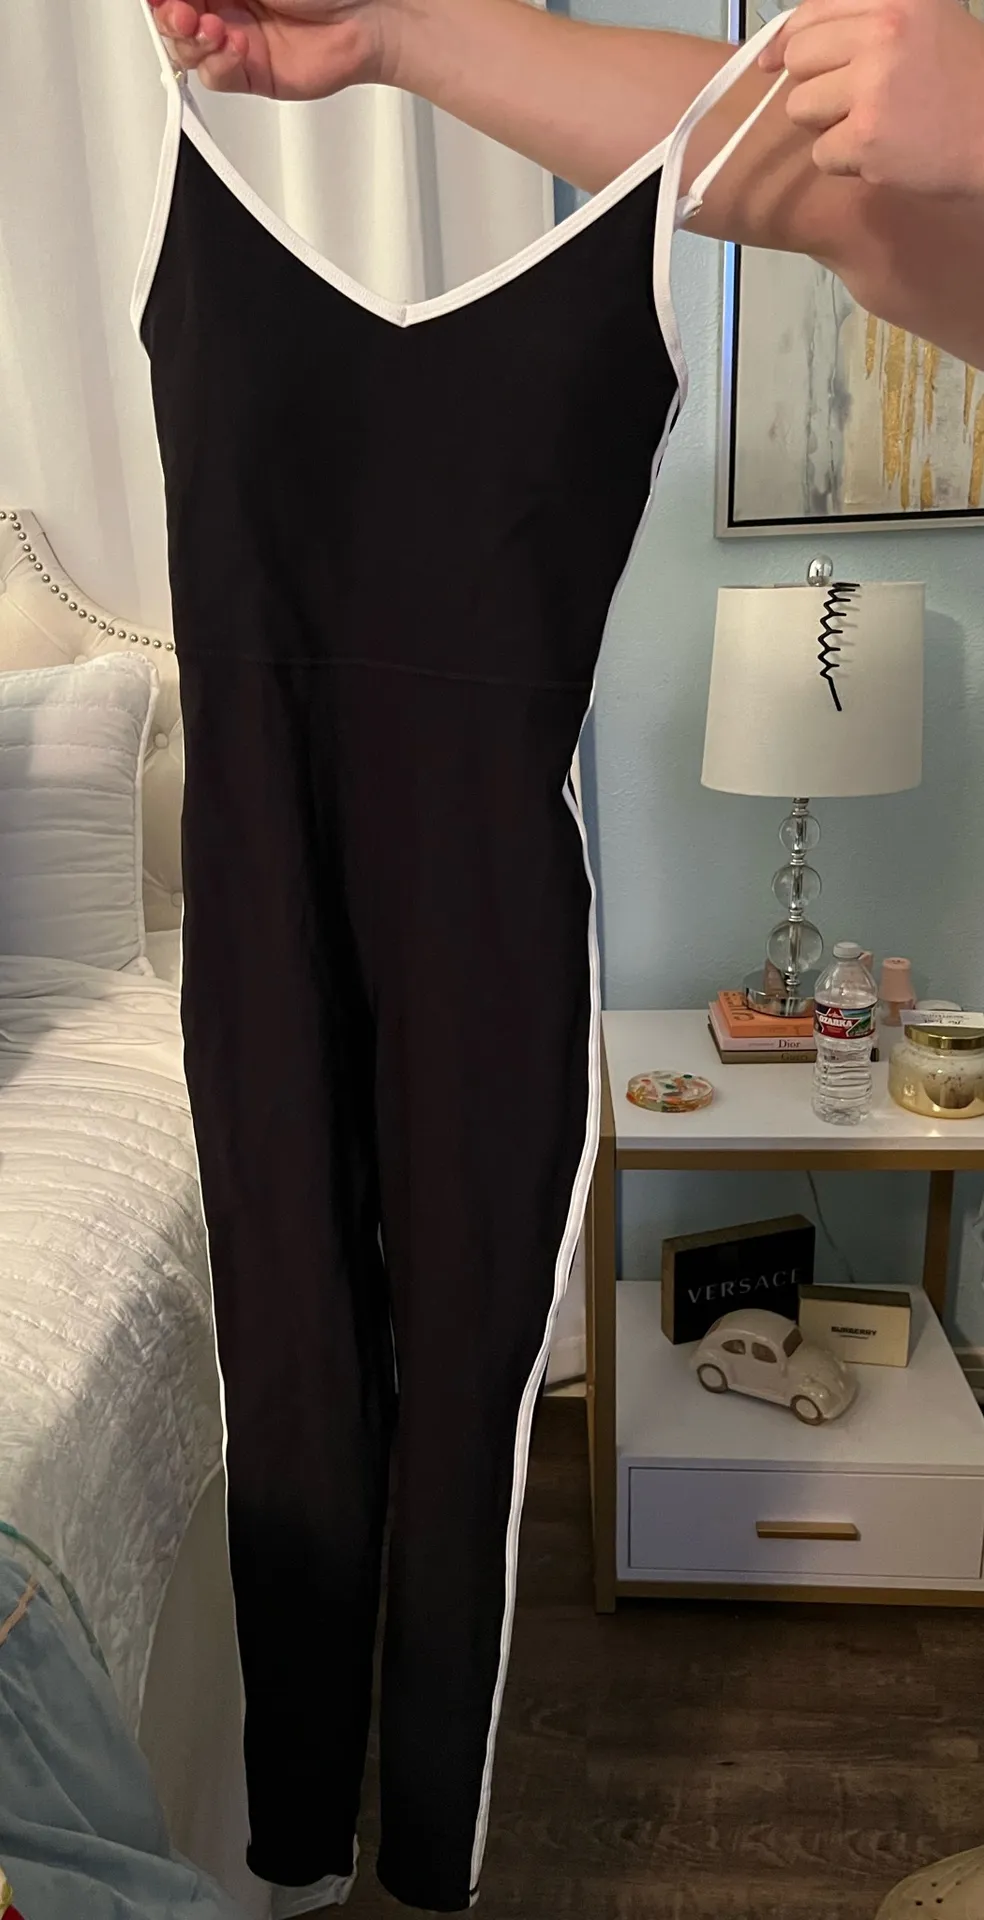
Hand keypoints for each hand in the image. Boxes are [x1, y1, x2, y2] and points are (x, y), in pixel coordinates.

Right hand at [147, 0, 393, 96]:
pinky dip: (218, 63)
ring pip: (187, 50)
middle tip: (181, 13)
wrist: (366, 18)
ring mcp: (234, 39)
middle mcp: (223, 5)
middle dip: (170, 17)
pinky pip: (216, 75)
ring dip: (191, 41)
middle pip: (172, 19)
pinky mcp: (249, 73)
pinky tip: (235, 46)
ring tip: (211, 29)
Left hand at [760, 0, 983, 193]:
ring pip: (801, 108)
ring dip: (826, 126)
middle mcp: (882, 33)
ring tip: (871, 127)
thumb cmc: (967, 85)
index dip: (786, 40)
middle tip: (848, 103)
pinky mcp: (868, 137)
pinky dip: (845, 162)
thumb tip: (783, 45)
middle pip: (798, 60)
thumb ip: (865, 22)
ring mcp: (873, 85)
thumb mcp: (926, 24)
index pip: (811, 12)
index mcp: (895, 0)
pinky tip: (881, 154)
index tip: (771, 61)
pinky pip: (821, 154)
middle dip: (813, 85)